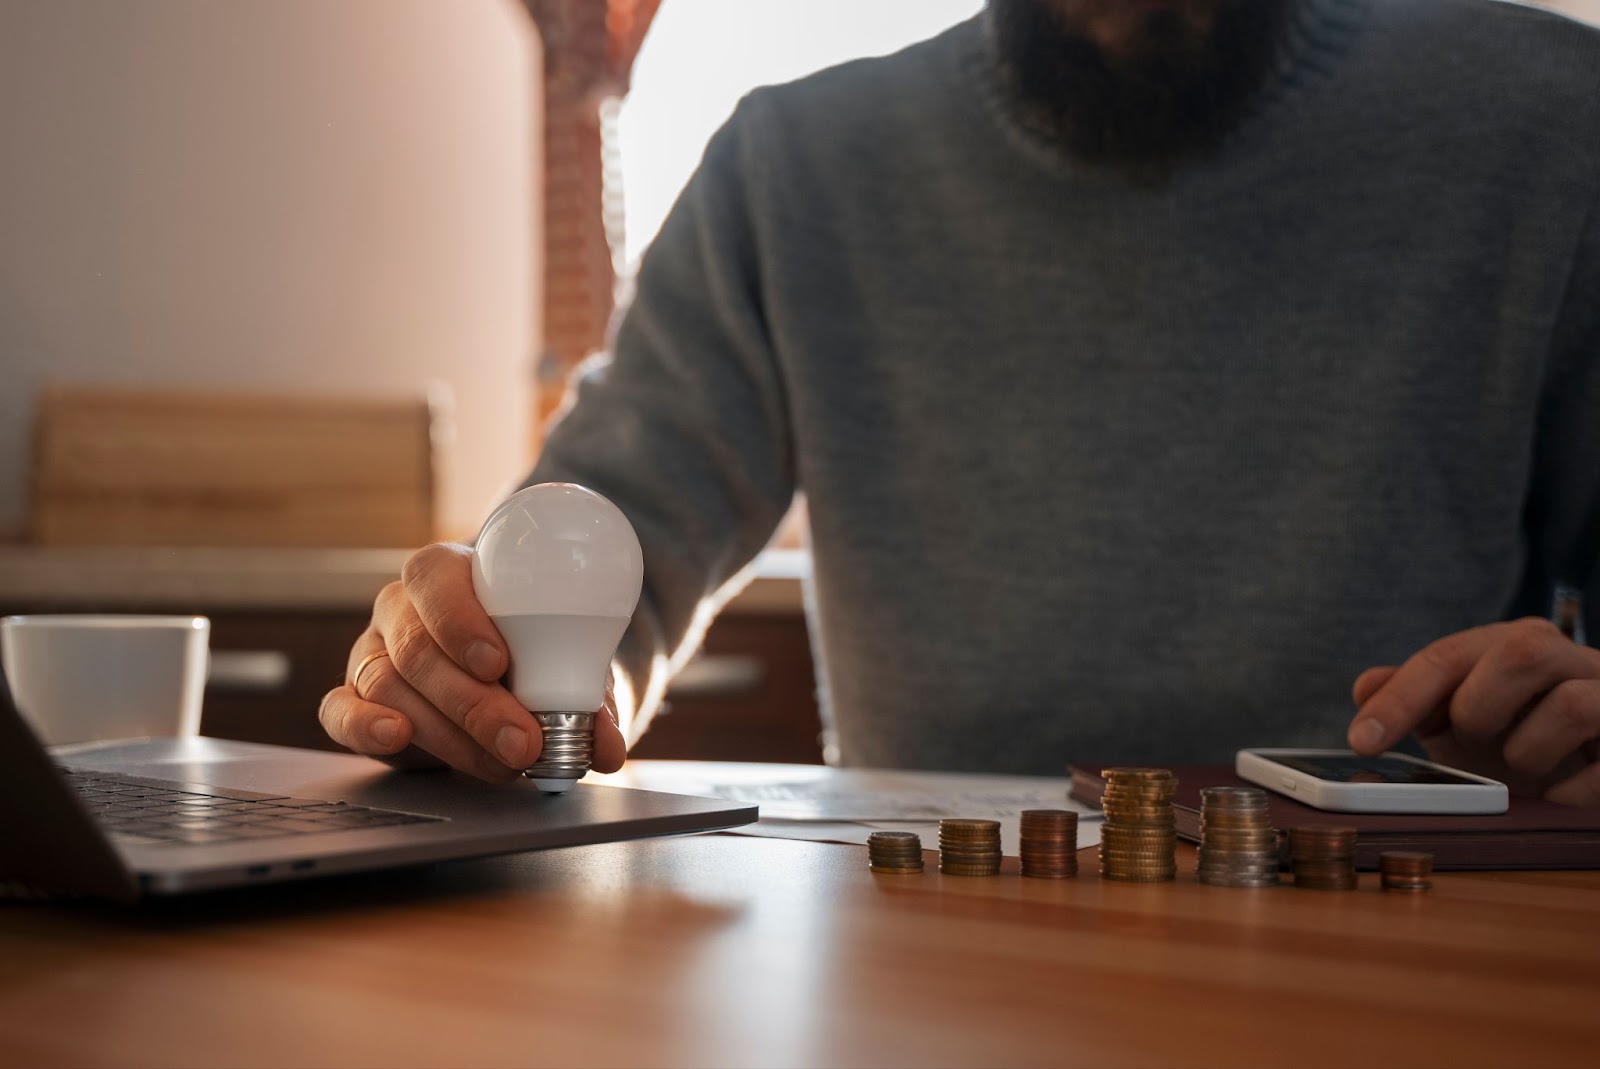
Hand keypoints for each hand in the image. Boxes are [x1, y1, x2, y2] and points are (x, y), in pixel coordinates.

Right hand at [317, 543, 627, 782]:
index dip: (461, 619)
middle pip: (418, 647)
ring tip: (502, 764)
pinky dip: (364, 727)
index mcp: (446, 575)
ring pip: (390, 686)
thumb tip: (605, 750)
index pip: (436, 579)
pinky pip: (339, 711)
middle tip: (522, 741)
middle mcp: (401, 609)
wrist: (496, 673)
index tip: (498, 663)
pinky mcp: (353, 698)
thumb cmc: (525, 651)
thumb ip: (584, 697)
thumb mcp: (559, 661)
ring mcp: (371, 653)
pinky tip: (397, 738)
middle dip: (473, 702)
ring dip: (449, 733)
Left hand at [1347, 617, 1599, 805]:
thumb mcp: (1466, 718)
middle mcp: (1570, 658)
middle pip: (1522, 651)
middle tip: (1471, 741)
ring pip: (1572, 703)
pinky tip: (1556, 797)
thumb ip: (1419, 700)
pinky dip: (1571, 791)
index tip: (1362, 740)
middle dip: (1479, 706)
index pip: (1448, 656)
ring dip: (1529, 750)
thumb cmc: (1527, 735)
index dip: (1401, 698)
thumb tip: (1364, 687)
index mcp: (1516, 645)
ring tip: (1523, 766)